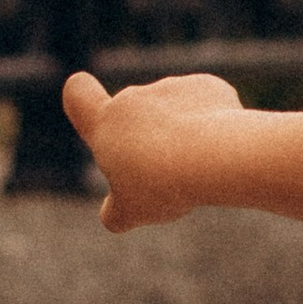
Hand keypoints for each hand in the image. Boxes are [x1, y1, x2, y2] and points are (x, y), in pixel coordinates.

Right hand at [62, 68, 243, 231]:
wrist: (214, 157)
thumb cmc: (163, 184)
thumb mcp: (131, 210)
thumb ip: (117, 212)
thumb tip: (113, 217)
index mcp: (106, 124)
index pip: (78, 95)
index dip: (81, 94)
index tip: (87, 97)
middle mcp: (135, 98)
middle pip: (139, 116)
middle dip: (152, 138)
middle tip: (168, 173)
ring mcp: (172, 87)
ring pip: (178, 113)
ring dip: (186, 133)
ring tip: (200, 164)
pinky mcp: (208, 86)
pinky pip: (209, 107)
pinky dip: (216, 123)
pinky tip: (223, 146)